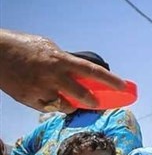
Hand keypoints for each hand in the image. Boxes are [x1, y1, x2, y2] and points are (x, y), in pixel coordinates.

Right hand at [0, 29, 125, 111]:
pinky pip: (49, 108)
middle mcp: (53, 76)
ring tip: (65, 96)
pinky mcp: (28, 99)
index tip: (124, 87)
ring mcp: (41, 89)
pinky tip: (47, 96)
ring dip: (71, 104)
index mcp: (61, 60)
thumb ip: (65, 61)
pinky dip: (52, 105)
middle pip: (83, 96)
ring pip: (66, 106)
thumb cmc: (23, 47)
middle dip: (93, 101)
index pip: (93, 72)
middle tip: (96, 102)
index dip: (111, 80)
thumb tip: (81, 72)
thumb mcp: (50, 48)